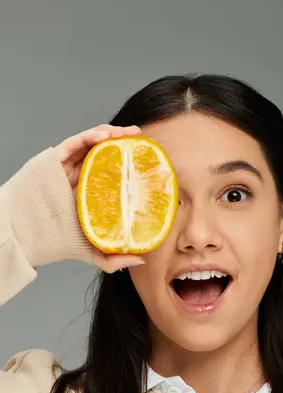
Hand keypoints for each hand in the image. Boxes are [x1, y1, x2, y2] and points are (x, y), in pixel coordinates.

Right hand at [54, 124, 145, 272]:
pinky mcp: (55, 160)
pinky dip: (89, 136)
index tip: (147, 159)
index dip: (128, 163)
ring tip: (126, 133)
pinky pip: (74, 143)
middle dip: (122, 142)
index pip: (112, 172)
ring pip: (91, 144)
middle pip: (104, 153)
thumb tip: (142, 259)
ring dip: (110, 134)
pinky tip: (105, 136)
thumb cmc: (57, 240)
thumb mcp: (92, 251)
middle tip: (140, 138)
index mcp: (91, 192)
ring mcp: (68, 167)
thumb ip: (114, 258)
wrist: (26, 236)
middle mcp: (81, 177)